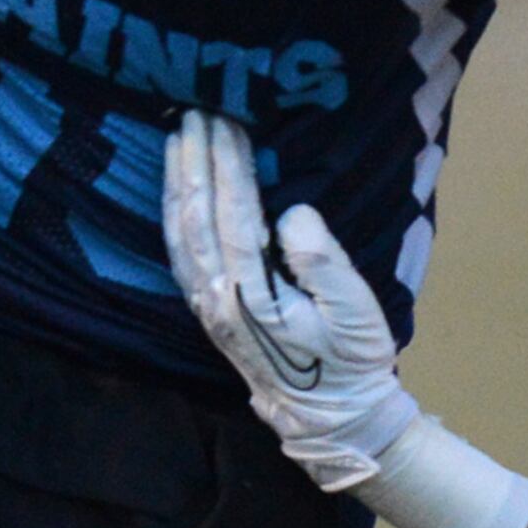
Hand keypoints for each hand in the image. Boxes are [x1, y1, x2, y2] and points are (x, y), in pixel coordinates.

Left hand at [162, 111, 416, 487]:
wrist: (333, 418)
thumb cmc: (351, 362)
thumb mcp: (354, 310)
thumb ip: (321, 260)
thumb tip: (291, 213)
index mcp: (252, 294)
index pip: (232, 213)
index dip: (226, 162)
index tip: (225, 118)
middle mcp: (218, 299)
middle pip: (196, 215)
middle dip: (194, 159)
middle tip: (192, 109)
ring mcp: (208, 308)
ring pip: (179, 233)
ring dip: (177, 181)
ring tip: (176, 137)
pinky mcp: (209, 313)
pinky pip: (179, 254)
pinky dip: (173, 215)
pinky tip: (177, 192)